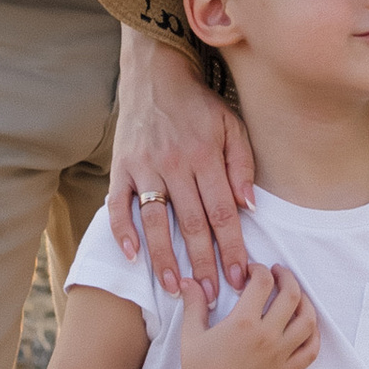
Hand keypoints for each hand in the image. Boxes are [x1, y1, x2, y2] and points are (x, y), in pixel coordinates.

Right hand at [110, 34, 253, 303]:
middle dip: (204, 264)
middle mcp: (175, 164)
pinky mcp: (121, 167)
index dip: (233, 248)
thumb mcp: (231, 124)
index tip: (241, 277)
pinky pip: (119, 204)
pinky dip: (123, 230)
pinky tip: (132, 255)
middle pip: (192, 224)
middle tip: (214, 295)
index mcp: (205, 156)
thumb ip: (241, 164)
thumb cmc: (198, 104)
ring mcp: (144, 167)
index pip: (223, 213)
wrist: (155, 73)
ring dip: (165, 258)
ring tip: (177, 288)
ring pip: (156, 221)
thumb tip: (249, 206)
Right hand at [171, 259, 317, 368]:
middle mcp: (266, 336)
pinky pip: (310, 351)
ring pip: (307, 321)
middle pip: (291, 296)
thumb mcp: (191, 332)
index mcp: (244, 322)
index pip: (263, 283)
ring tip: (296, 296)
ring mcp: (279, 355)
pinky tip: (308, 326)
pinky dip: (314, 336)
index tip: (254, 270)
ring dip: (306, 302)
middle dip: (287, 278)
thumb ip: (193, 303)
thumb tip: (187, 280)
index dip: (259, 270)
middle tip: (279, 273)